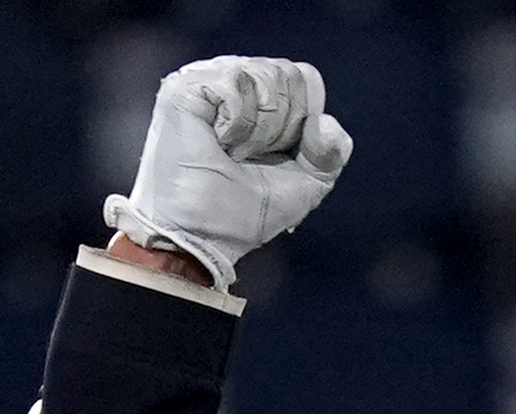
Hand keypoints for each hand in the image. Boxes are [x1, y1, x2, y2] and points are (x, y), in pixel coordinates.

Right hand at [105, 56, 352, 292]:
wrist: (202, 235)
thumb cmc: (243, 213)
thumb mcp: (306, 185)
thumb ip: (330, 153)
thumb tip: (326, 121)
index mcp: (263, 96)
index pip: (305, 78)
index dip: (302, 120)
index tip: (278, 154)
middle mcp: (235, 80)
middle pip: (288, 75)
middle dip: (280, 128)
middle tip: (248, 157)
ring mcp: (208, 80)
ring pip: (264, 77)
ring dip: (257, 130)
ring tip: (231, 152)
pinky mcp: (185, 86)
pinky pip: (237, 83)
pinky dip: (236, 123)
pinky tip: (217, 142)